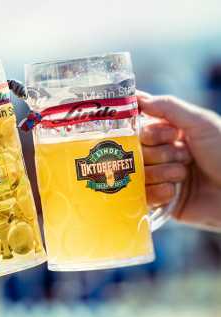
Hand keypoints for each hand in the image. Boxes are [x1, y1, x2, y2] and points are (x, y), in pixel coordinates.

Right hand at [139, 91, 220, 229]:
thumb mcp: (200, 123)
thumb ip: (167, 107)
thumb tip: (136, 96)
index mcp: (167, 134)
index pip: (138, 129)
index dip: (150, 133)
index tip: (172, 135)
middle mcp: (159, 154)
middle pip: (134, 152)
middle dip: (160, 154)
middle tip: (186, 156)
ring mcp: (157, 178)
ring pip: (137, 173)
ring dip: (162, 173)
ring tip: (184, 175)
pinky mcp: (157, 201)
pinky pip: (141, 195)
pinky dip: (158, 192)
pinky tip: (175, 192)